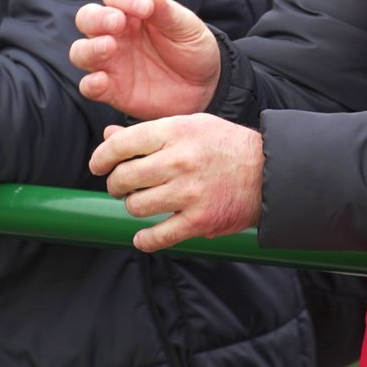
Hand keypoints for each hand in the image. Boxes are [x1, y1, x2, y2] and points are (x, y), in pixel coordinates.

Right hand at [71, 0, 222, 119]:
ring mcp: (111, 62)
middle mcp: (115, 34)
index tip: (146, 7)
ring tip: (109, 47)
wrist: (204, 88)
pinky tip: (103, 81)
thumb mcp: (187, 28)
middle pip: (87, 18)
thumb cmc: (192, 49)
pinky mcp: (111, 90)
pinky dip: (90, 83)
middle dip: (97, 18)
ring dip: (90, 48)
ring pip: (81, 51)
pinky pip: (89, 86)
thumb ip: (167, 12)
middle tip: (117, 22)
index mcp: (132, 11)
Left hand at [89, 113, 262, 252]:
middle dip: (115, 185)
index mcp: (175, 132)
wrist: (269, 171)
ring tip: (142, 203)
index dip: (101, 156)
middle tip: (121, 186)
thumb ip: (148, 133)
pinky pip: (158, 236)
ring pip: (136, 206)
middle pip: (124, 178)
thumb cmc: (225, 145)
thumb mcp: (189, 126)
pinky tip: (143, 237)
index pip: (121, 144)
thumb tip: (108, 137)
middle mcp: (180, 161)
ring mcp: (189, 193)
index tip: (98, 165)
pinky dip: (145, 240)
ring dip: (133, 207)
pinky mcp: (199, 220)